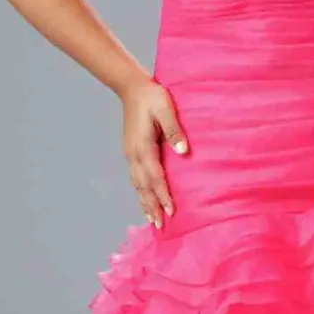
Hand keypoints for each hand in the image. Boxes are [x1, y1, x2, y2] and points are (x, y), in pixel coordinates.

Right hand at [121, 76, 188, 226]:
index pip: (155, 176)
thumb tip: (183, 152)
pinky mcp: (131, 152)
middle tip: (160, 226)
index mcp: (143, 147)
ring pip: (137, 185)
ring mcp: (130, 154)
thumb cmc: (152, 97)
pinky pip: (135, 178)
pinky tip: (145, 199)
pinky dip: (140, 192)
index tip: (171, 210)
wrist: (131, 88)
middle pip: (143, 186)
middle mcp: (134, 154)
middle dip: (152, 206)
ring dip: (144, 203)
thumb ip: (174, 130)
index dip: (163, 195)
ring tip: (152, 220)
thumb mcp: (166, 109)